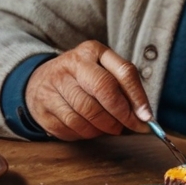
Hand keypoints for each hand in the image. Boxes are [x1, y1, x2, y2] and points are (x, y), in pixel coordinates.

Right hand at [25, 41, 151, 140]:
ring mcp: (55, 84)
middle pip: (104, 89)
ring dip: (104, 127)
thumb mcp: (102, 71)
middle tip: (131, 127)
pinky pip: (72, 127)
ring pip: (87, 113)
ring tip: (110, 128)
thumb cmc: (81, 79)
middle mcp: (72, 64)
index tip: (146, 117)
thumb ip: (124, 88)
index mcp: (92, 51)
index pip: (123, 72)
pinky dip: (86, 133)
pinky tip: (90, 129)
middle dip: (122, 114)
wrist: (39, 82)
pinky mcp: (44, 106)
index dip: (138, 97)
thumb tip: (144, 115)